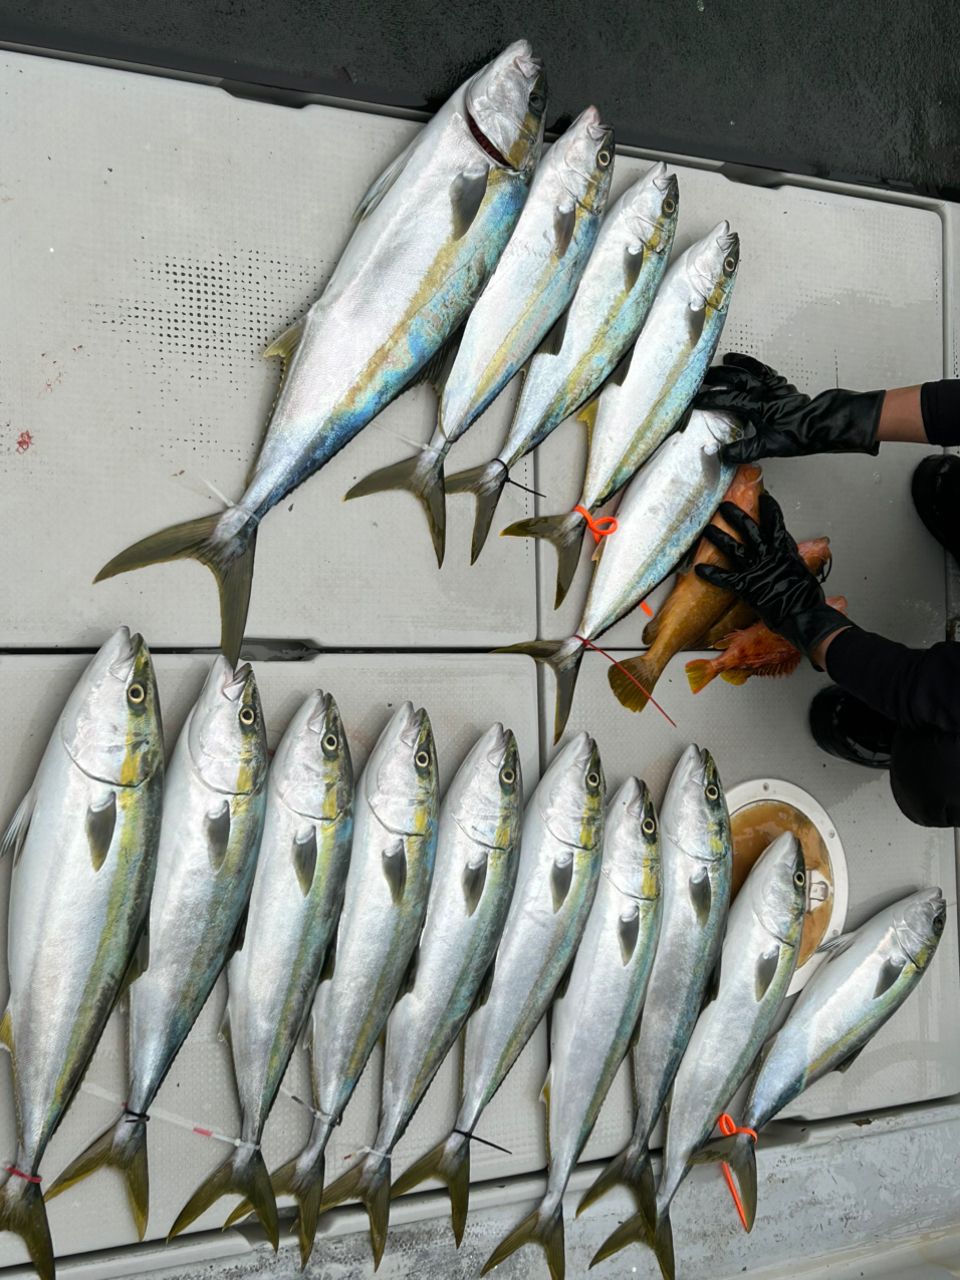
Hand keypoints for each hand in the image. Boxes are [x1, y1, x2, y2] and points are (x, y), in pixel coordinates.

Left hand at [695, 493, 849, 659]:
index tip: (763, 498)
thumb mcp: (803, 570)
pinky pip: (725, 579)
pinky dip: (712, 574)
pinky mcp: (747, 588)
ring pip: (734, 548)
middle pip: (750, 530)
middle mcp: (769, 557)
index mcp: (784, 551)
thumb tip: (789, 547)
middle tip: (725, 506)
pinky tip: (700, 569)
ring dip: (719, 537)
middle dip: (736, 515)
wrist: (805, 615)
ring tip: (708, 529)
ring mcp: (757, 571)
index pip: (776, 523)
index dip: (769, 509)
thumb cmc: (807, 598)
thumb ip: (792, 556)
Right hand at [696, 353, 884, 463]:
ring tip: (725, 359)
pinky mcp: (783, 387)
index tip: (695, 401)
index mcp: (757, 405)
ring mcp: (774, 387)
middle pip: (735, 378)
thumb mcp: (767, 447)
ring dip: (737, 364)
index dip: (709, 399)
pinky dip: (756, 367)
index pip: (727, 400)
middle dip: (717, 377)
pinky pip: (766, 372)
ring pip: (751, 370)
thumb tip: (721, 454)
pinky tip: (751, 367)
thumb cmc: (798, 434)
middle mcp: (764, 391)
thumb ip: (742, 450)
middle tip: (702, 378)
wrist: (822, 425)